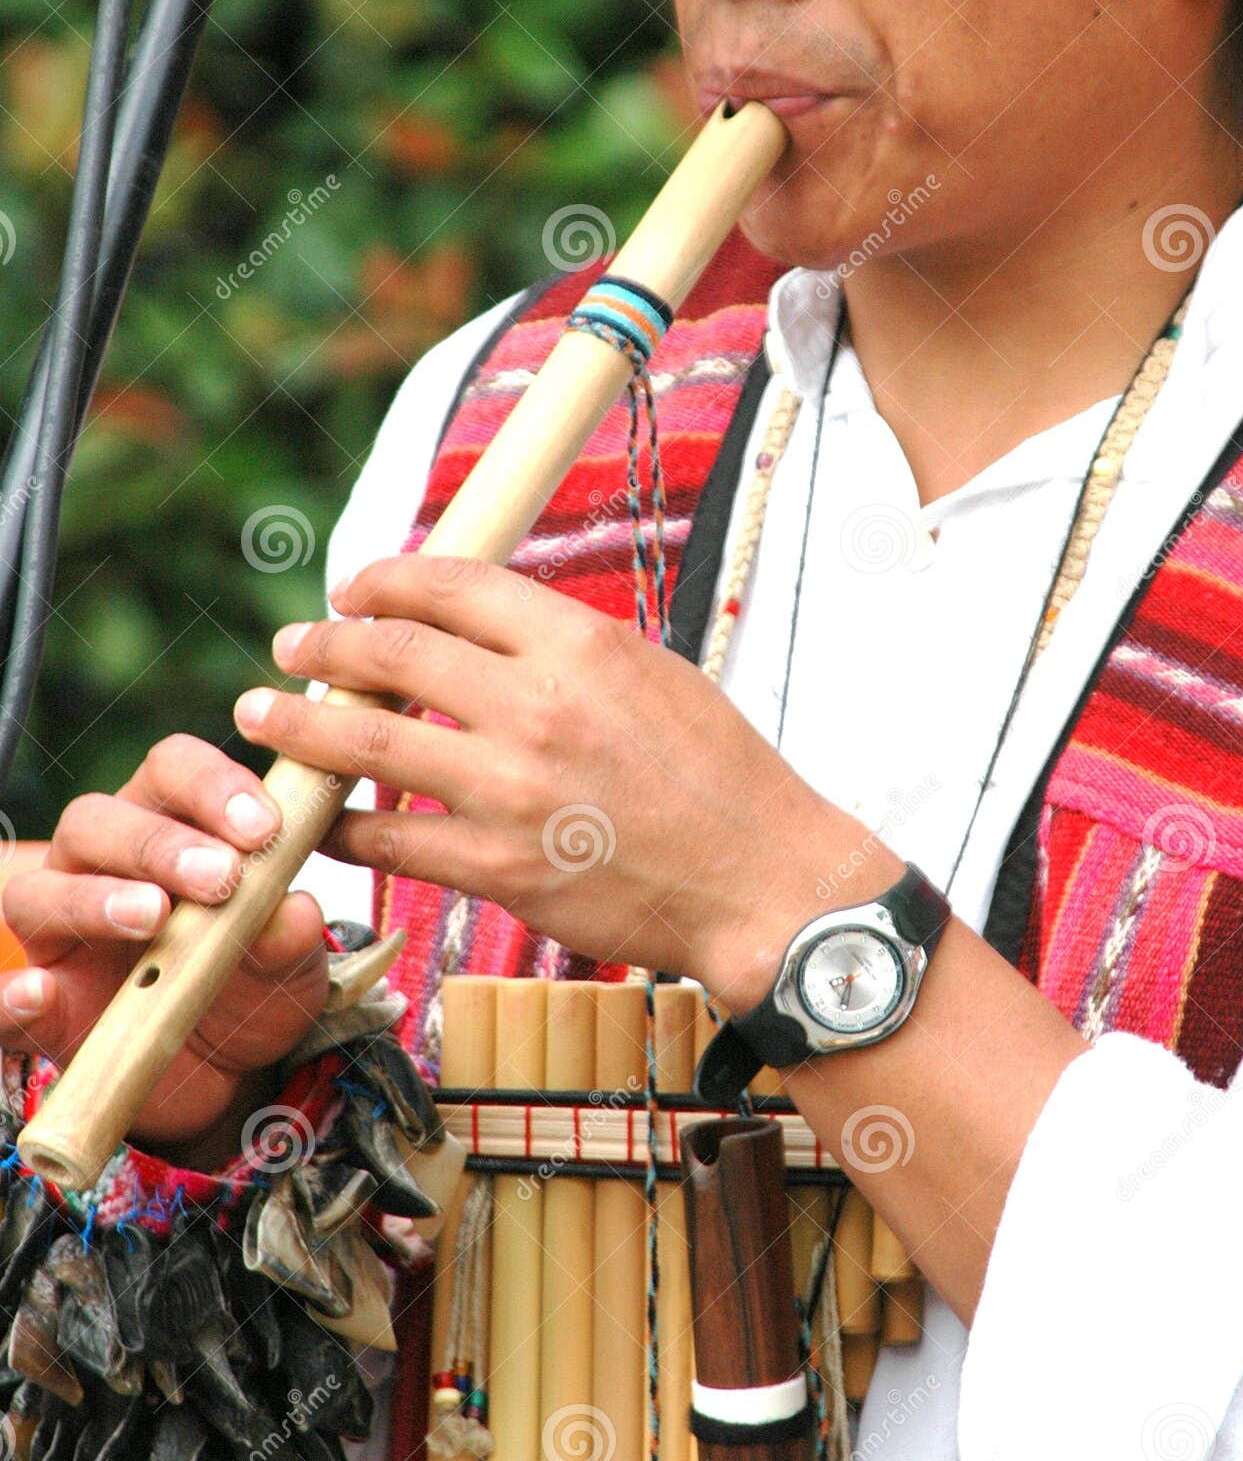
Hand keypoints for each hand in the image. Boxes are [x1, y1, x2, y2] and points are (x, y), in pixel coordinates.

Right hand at [0, 735, 329, 1153]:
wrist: (228, 1072)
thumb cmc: (252, 986)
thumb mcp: (289, 963)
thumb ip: (290, 934)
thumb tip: (293, 911)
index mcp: (170, 830)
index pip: (171, 772)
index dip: (213, 786)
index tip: (264, 827)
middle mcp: (102, 868)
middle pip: (96, 821)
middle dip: (159, 843)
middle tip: (222, 877)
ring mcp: (61, 936)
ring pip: (39, 892)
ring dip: (94, 899)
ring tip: (152, 916)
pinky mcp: (42, 1012)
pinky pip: (1, 1001)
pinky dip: (11, 995)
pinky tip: (40, 993)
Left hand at [246, 556, 882, 1009]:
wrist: (759, 880)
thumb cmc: (721, 777)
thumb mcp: (654, 675)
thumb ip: (566, 649)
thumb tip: (488, 629)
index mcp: (580, 645)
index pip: (452, 586)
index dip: (386, 580)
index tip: (354, 590)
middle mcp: (535, 707)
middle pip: (391, 654)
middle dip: (324, 645)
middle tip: (291, 645)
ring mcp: (509, 790)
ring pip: (366, 744)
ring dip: (300, 725)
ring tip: (265, 715)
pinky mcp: (499, 869)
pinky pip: (390, 841)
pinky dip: (342, 825)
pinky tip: (320, 817)